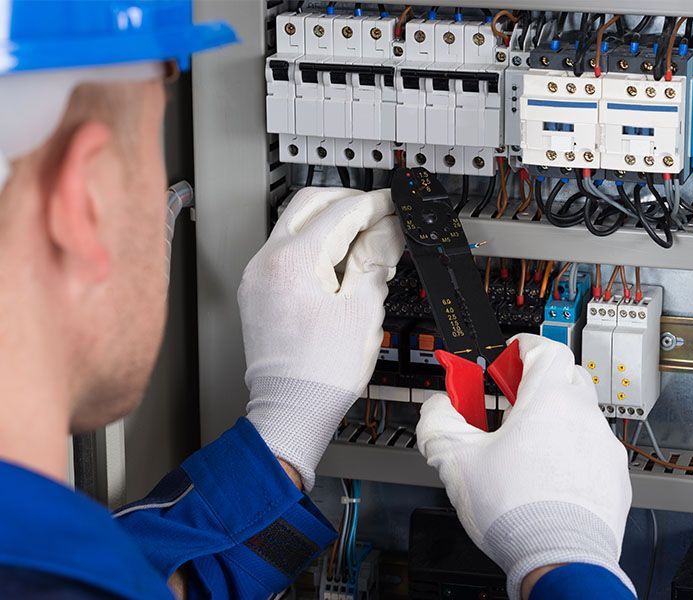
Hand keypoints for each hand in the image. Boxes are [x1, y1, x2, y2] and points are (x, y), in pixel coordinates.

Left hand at [239, 187, 403, 489]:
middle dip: (345, 202)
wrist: (291, 408)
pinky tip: (338, 261)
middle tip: (378, 214)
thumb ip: (375, 259)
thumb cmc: (323, 371)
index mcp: (293, 262)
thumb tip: (388, 231)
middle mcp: (266, 261)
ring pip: (293, 225)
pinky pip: (285, 251)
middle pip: (308, 204)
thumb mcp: (363, 308)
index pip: (339, 213)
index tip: (392, 204)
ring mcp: (257, 276)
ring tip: (363, 240)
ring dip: (328, 222)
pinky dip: (312, 245)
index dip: (373, 205)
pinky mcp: (257, 291)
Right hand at [416, 334, 633, 598]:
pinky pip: (591, 448)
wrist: (561, 562)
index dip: (523, 347)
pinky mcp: (613, 476)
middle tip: (510, 401)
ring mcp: (603, 447)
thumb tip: (438, 408)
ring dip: (553, 418)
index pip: (545, 348)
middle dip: (537, 381)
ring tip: (524, 446)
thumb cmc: (517, 511)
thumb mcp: (456, 460)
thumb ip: (438, 421)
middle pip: (565, 376)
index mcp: (549, 400)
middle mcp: (583, 416)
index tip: (507, 357)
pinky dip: (571, 450)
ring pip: (579, 414)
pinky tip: (546, 476)